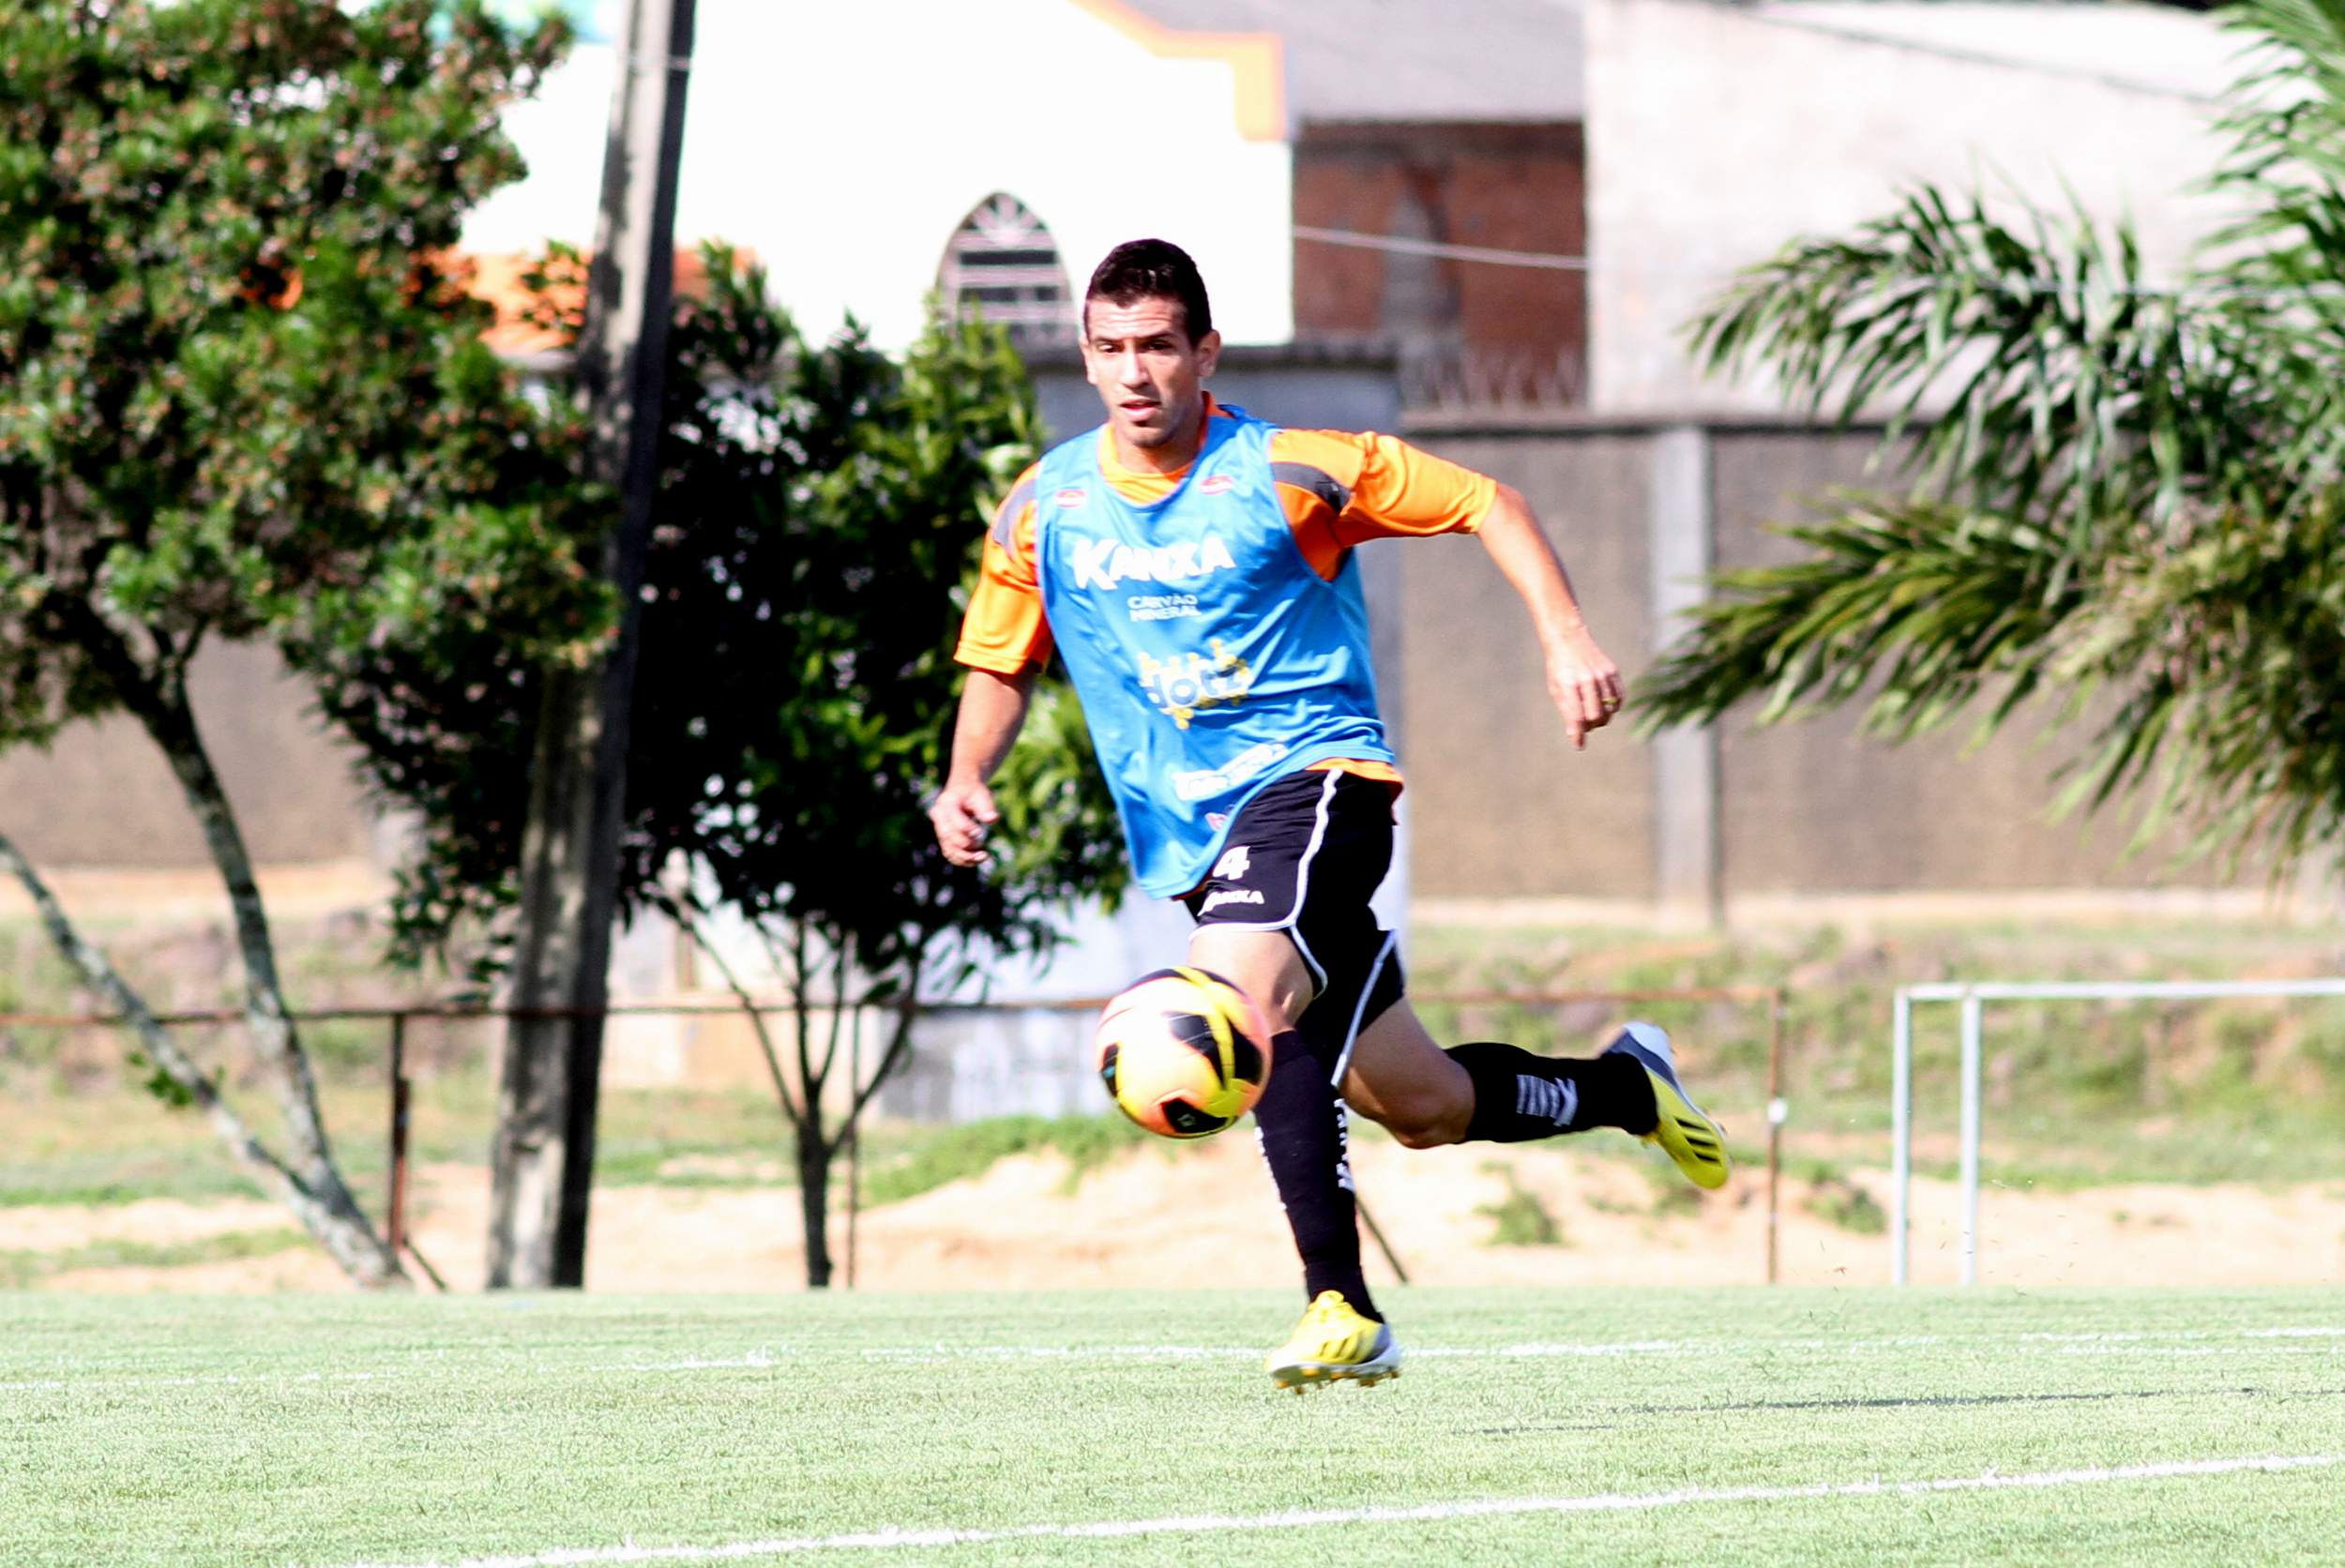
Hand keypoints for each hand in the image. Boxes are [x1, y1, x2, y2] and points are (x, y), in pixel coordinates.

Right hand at [930, 777, 999, 865]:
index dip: (966, 828)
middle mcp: (939, 818)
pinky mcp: (945, 840)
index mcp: (946, 803)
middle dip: (965, 844)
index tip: (980, 832)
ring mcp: (940, 831)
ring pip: (948, 848)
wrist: (960, 793)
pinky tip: (976, 860)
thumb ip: (986, 806)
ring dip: (965, 857)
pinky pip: (950, 854)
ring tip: (983, 856)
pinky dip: (962, 861)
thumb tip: (992, 819)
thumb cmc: (972, 793)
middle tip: (982, 845)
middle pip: (948, 836)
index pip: (953, 819)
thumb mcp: (980, 794)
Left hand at [1546, 627, 1623, 749]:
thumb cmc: (1559, 668)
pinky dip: (1613, 707)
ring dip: (1602, 717)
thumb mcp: (1556, 689)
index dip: (1578, 734)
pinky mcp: (1613, 671)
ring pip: (1610, 709)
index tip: (1579, 745)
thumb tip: (1576, 737)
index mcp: (1569, 684)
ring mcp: (1602, 674)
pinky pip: (1619, 698)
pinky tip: (1604, 705)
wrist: (1569, 639)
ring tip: (1592, 712)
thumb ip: (1567, 712)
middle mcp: (1588, 679)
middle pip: (1596, 715)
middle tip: (1584, 723)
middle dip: (1590, 725)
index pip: (1576, 716)